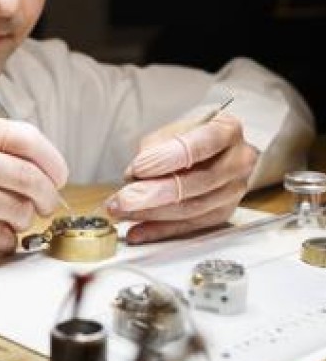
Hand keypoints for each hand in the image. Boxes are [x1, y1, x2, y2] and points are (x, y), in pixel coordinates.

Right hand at [0, 115, 67, 271]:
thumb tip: (39, 165)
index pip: (22, 136)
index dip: (51, 159)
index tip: (58, 175)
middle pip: (28, 176)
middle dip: (48, 196)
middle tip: (47, 206)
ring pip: (19, 210)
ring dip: (21, 221)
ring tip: (4, 220)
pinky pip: (1, 237)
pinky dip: (3, 240)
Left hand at [105, 113, 258, 243]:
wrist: (214, 151)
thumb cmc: (190, 137)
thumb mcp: (171, 130)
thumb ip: (154, 149)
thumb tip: (134, 176)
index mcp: (227, 131)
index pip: (200, 146)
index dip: (167, 159)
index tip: (138, 168)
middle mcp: (238, 162)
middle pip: (197, 183)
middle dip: (154, 193)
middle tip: (124, 198)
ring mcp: (233, 191)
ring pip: (192, 209)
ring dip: (151, 214)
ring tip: (122, 212)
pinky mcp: (222, 213)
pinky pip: (189, 227)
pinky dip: (159, 230)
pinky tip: (137, 231)